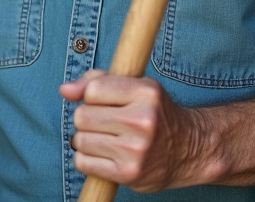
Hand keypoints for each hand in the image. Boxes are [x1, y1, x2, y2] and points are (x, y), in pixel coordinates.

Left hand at [60, 71, 217, 192]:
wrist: (189, 150)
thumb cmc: (155, 114)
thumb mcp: (136, 86)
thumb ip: (97, 80)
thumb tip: (65, 90)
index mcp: (146, 93)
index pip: (93, 90)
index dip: (91, 96)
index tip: (102, 102)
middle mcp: (143, 121)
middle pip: (82, 116)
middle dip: (86, 119)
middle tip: (103, 122)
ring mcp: (135, 150)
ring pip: (80, 140)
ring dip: (85, 140)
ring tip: (105, 139)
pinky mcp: (128, 173)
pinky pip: (83, 163)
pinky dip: (87, 159)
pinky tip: (103, 155)